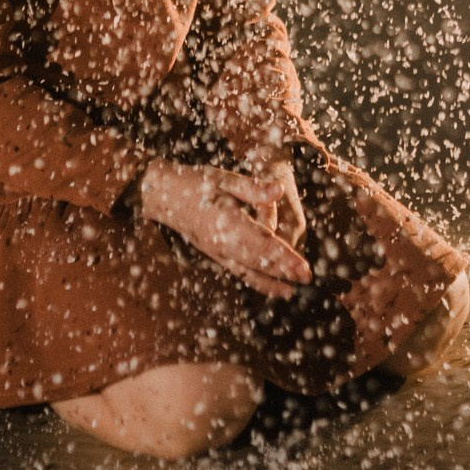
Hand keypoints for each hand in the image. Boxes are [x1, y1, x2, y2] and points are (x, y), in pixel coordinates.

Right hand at [137, 162, 312, 298]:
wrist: (163, 196)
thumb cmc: (196, 183)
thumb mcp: (224, 178)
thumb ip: (253, 188)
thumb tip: (279, 190)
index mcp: (226, 221)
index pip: (261, 242)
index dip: (283, 256)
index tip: (302, 266)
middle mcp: (222, 242)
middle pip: (258, 260)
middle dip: (283, 270)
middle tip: (307, 278)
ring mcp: (217, 252)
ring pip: (249, 271)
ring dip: (272, 281)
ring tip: (292, 291)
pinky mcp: (215, 256)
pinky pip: (239, 272)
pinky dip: (257, 282)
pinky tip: (273, 287)